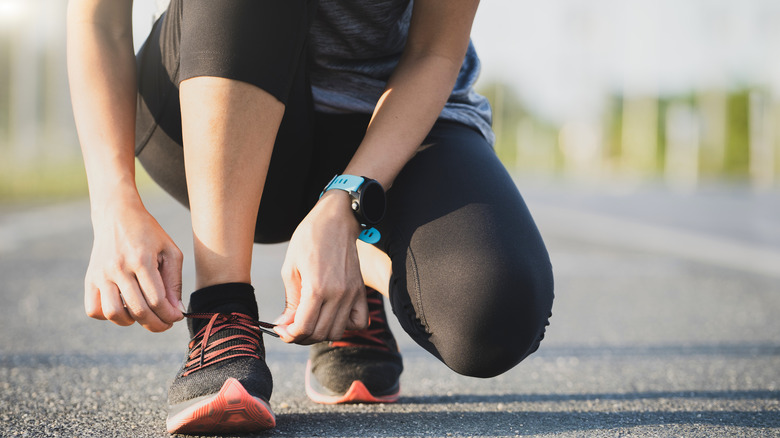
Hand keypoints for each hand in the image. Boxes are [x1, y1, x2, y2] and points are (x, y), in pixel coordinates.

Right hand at [84, 197, 183, 331]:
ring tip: (143, 314)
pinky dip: (109, 316)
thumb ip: (174, 282)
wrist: (117, 215)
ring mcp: (100, 274)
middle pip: (138, 310)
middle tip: (165, 324)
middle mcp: (118, 268)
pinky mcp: (90, 278)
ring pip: (113, 313)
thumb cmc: (149, 234)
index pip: (156, 299)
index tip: (177, 317)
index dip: (169, 314)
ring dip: (132, 322)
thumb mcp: (170, 251)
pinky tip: (124, 307)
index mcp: (141, 259)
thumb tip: (176, 311)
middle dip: (156, 324)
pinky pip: (94, 309)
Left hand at [275, 191, 368, 343]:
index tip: (282, 330)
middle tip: (291, 327)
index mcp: (317, 288)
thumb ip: (291, 300)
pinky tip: (333, 316)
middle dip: (301, 336)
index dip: (289, 335)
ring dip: (321, 333)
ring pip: (338, 332)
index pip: (303, 327)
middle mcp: (338, 294)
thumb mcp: (291, 268)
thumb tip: (285, 324)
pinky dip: (346, 326)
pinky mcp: (361, 291)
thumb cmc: (309, 238)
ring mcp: (352, 294)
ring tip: (310, 321)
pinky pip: (360, 322)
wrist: (335, 219)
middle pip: (320, 333)